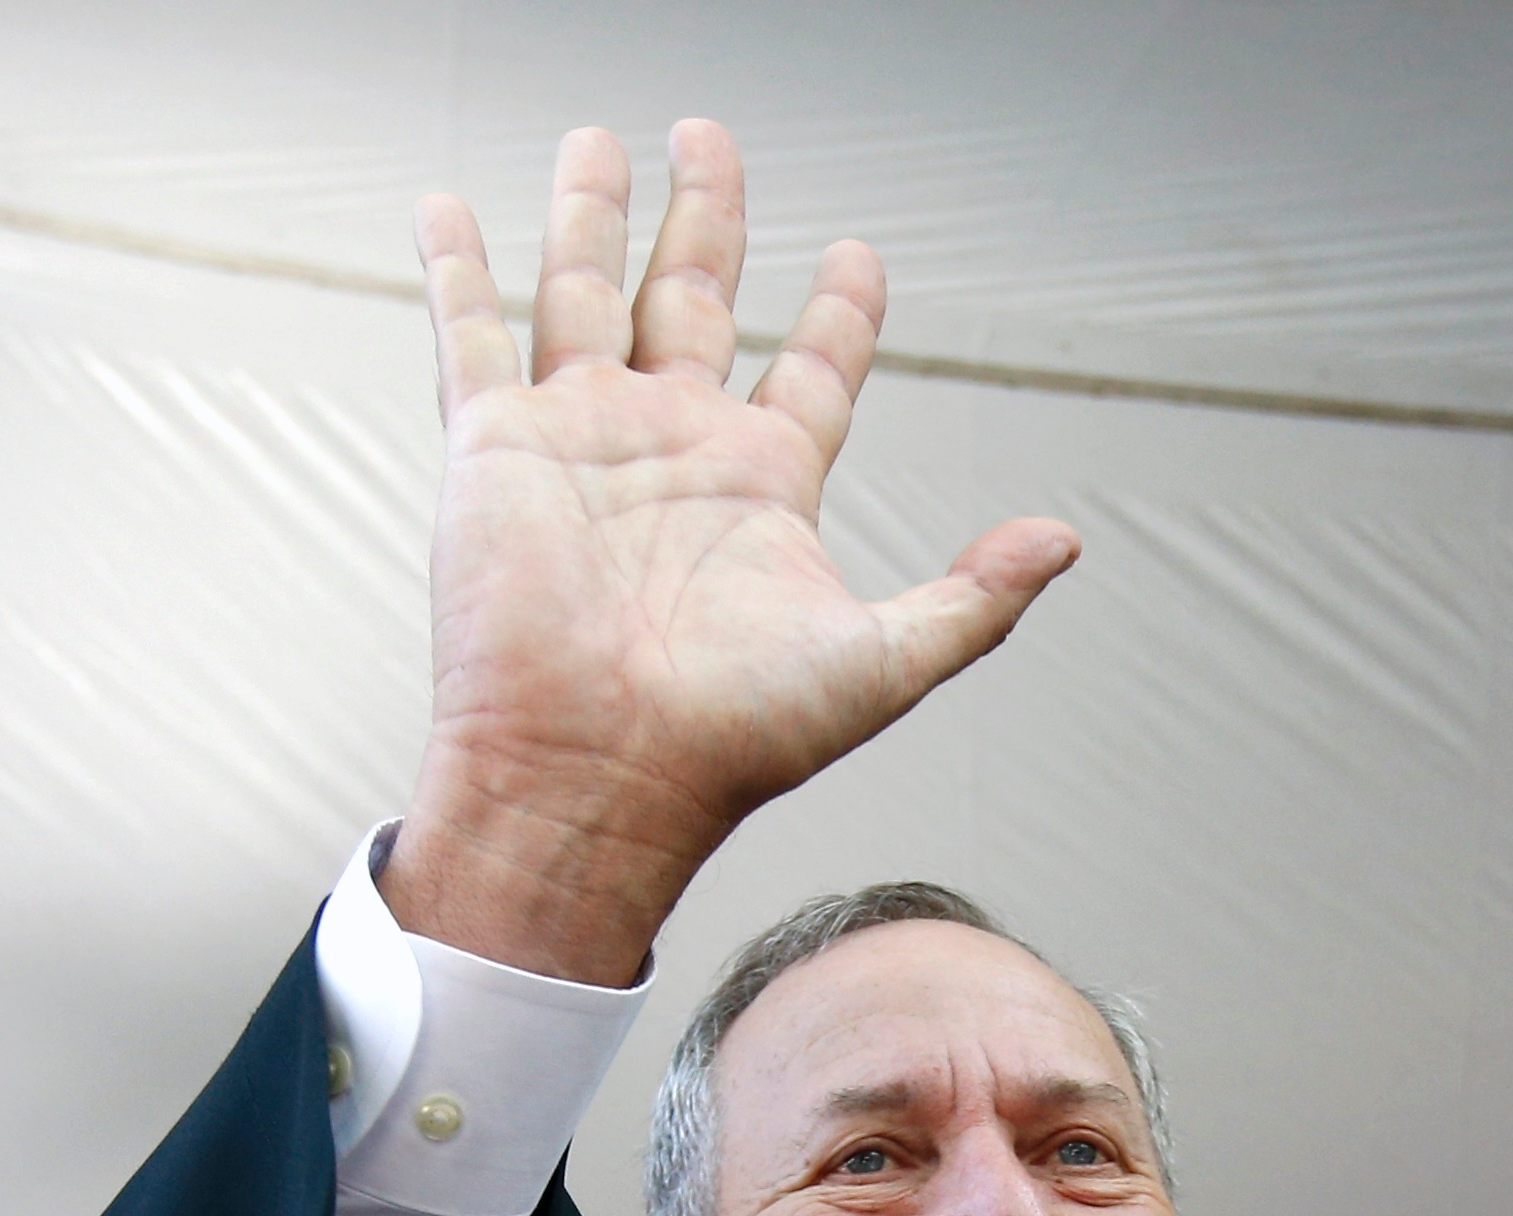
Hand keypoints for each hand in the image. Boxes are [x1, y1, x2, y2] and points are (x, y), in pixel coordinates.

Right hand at [382, 121, 1081, 984]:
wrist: (598, 775)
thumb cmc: (731, 742)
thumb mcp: (880, 664)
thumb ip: (975, 599)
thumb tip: (1064, 541)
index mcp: (762, 485)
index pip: (810, 369)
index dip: (839, 312)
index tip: (857, 256)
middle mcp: (671, 449)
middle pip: (693, 298)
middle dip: (706, 218)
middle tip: (709, 141)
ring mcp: (581, 439)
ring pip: (584, 290)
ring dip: (591, 215)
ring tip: (598, 142)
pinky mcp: (496, 445)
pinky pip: (471, 332)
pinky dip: (457, 268)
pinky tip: (448, 207)